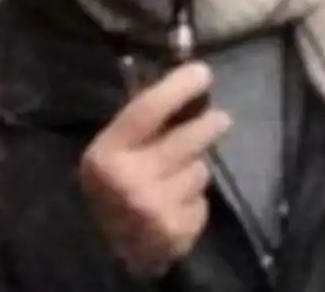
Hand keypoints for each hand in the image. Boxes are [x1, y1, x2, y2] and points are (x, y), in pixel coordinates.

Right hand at [80, 62, 230, 278]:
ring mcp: (155, 210)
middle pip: (190, 138)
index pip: (149, 109)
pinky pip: (203, 200)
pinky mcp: (176, 233)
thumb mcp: (111, 150)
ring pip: (201, 170)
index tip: (203, 72)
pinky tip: (177, 204)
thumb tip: (182, 78)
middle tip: (220, 119)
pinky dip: (195, 199)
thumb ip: (141, 120)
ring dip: (195, 168)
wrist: (104, 251)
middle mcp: (130, 181)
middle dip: (210, 125)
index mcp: (107, 153)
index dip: (179, 87)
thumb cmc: (111, 187)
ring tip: (178, 176)